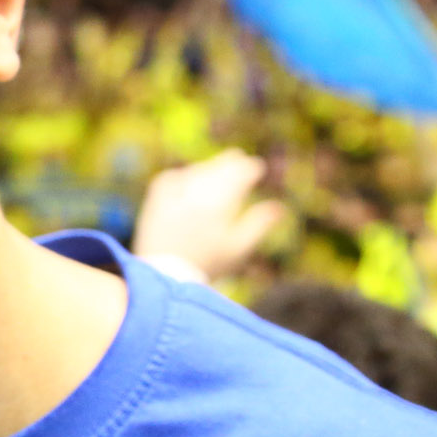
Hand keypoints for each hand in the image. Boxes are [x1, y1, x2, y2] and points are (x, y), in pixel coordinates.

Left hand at [132, 150, 287, 283]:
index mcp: (220, 204)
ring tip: (218, 172)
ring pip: (198, 170)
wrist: (165, 275)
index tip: (257, 169)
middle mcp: (197, 194)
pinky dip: (183, 176)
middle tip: (240, 161)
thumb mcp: (238, 249)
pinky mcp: (157, 199)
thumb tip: (280, 207)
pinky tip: (189, 181)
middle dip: (233, 162)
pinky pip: (172, 177)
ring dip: (210, 169)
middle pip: (220, 166)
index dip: (252, 168)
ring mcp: (175, 194)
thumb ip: (259, 224)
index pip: (241, 172)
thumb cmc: (207, 265)